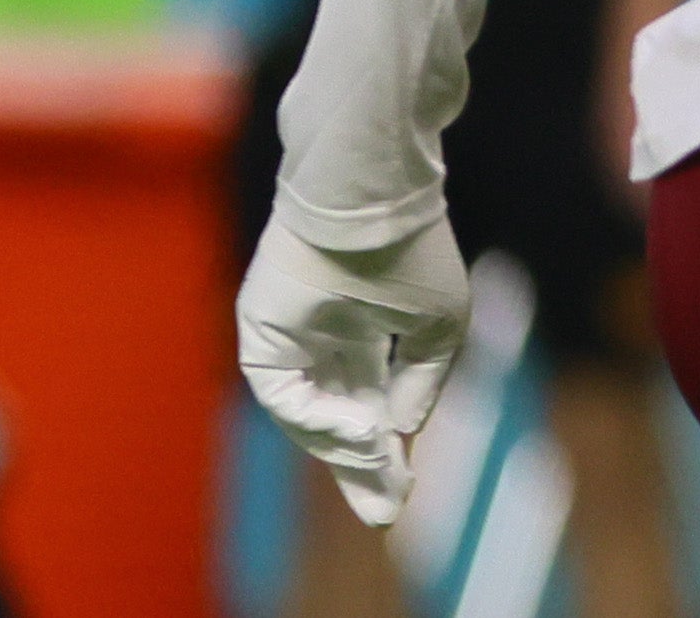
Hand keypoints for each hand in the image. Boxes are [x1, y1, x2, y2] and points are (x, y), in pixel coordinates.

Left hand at [238, 212, 469, 526]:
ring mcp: (288, 336)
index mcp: (364, 327)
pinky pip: (279, 392)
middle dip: (360, 466)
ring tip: (378, 475)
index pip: (368, 401)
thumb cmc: (412, 248)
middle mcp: (321, 337)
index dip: (386, 445)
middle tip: (385, 509)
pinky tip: (356, 429)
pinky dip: (314, 418)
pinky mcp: (260, 332)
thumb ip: (421, 381)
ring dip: (340, 450)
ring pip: (307, 412)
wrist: (371, 191)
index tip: (405, 486)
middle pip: (335, 417)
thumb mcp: (439, 322)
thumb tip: (399, 430)